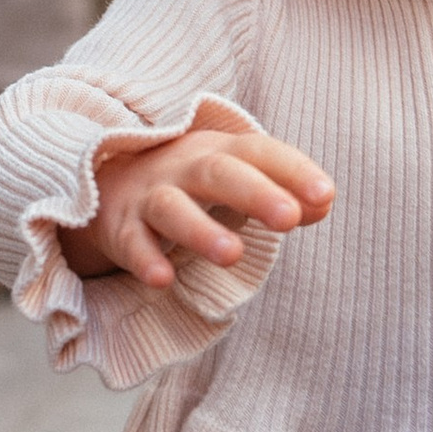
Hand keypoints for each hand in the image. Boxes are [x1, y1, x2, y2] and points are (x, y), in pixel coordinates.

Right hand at [57, 123, 333, 291]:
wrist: (107, 182)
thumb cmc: (191, 184)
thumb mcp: (237, 179)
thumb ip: (284, 192)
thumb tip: (323, 205)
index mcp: (220, 151)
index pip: (260, 152)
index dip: (293, 171)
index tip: (324, 195)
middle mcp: (184, 168)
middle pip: (218, 173)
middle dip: (255, 194)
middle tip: (289, 218)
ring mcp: (149, 197)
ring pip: (172, 208)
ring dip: (201, 230)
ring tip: (232, 255)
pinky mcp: (120, 228)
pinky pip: (131, 244)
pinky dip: (145, 260)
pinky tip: (163, 279)